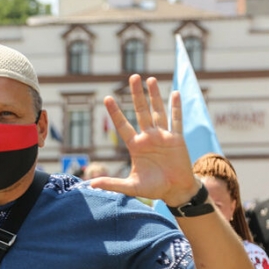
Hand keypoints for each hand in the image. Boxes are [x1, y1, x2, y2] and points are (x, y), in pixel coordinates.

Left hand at [91, 75, 197, 205]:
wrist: (175, 191)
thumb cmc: (154, 188)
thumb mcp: (131, 187)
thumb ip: (112, 183)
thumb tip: (91, 184)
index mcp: (136, 146)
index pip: (123, 125)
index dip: (115, 112)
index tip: (107, 98)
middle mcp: (148, 137)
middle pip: (141, 111)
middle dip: (137, 95)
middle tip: (133, 77)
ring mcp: (163, 136)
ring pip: (157, 111)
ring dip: (155, 96)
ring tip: (149, 79)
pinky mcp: (177, 139)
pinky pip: (176, 120)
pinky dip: (175, 107)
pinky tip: (174, 93)